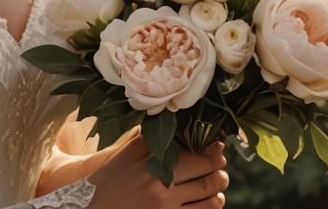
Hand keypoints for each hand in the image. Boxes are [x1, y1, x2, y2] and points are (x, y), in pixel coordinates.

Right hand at [85, 136, 227, 208]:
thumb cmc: (107, 181)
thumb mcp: (125, 155)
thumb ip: (150, 140)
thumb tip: (179, 127)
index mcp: (153, 169)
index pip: (199, 158)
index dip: (213, 152)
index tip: (216, 147)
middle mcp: (162, 192)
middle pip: (209, 179)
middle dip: (220, 171)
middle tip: (219, 165)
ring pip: (210, 202)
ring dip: (218, 192)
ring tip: (215, 184)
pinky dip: (210, 208)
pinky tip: (206, 202)